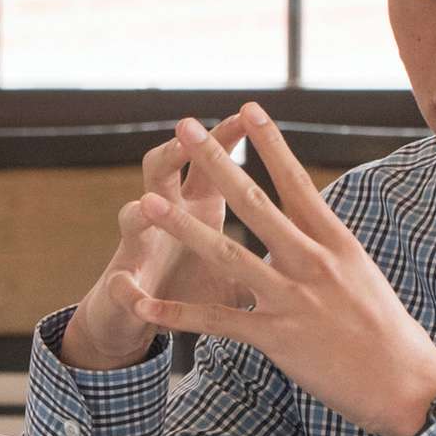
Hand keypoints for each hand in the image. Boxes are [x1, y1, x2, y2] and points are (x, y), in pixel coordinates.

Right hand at [60, 113, 253, 370]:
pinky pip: (119, 285)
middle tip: (186, 130)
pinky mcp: (121, 288)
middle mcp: (162, 218)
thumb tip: (317, 228)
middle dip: (174, 151)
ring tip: (145, 206)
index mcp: (196, 209)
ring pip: (131, 219)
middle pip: (162, 171)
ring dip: (139, 213)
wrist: (139, 320)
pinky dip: (125, 289)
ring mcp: (137, 249)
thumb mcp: (237, 267)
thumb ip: (268, 246)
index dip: (224, 139)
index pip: (210, 163)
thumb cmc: (193, 287)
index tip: (246, 115)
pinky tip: (125, 288)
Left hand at [124, 104, 435, 435]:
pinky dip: (176, 315)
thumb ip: (327, 249)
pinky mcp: (276, 336)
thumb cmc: (387, 332)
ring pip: (226, 255)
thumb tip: (308, 226)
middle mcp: (312, 261)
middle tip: (186, 128)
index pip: (297, 182)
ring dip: (183, 228)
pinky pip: (217, 321)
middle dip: (216, 162)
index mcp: (336, 242)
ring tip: (148, 204)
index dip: (271, 144)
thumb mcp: (361, 275)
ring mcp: (292, 298)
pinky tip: (144, 305)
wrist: (406, 384)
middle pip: (254, 203)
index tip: (249, 109)